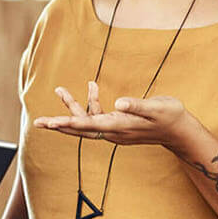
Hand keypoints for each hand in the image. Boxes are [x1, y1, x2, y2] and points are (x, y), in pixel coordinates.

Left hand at [33, 85, 198, 150]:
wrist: (179, 130)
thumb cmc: (169, 116)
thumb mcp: (156, 107)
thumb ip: (137, 105)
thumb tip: (119, 103)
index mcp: (119, 126)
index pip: (88, 126)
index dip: (68, 123)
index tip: (51, 123)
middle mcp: (113, 131)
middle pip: (80, 128)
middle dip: (59, 123)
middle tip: (38, 122)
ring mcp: (114, 130)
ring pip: (87, 120)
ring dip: (73, 105)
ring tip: (59, 89)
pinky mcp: (117, 126)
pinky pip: (97, 116)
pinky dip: (91, 102)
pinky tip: (92, 86)